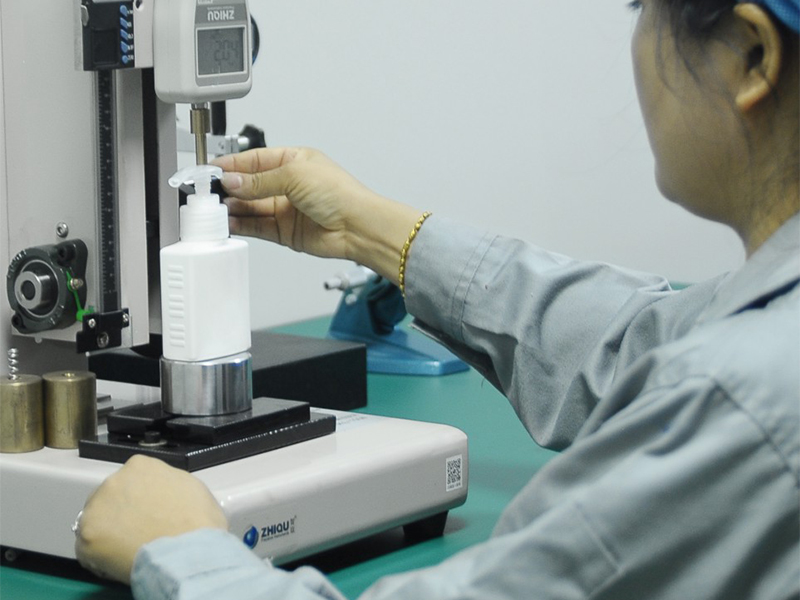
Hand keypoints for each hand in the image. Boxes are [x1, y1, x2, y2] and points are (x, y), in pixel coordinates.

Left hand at [74, 454, 227, 584]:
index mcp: (140, 465)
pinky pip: (88, 548)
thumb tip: (161, 496)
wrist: (188, 550)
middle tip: (138, 531)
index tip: (148, 512)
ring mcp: (96, 507)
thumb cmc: (198, 521)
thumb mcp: (189, 487)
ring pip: (96, 521)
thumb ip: (167, 485)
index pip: (131, 480)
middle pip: (110, 497)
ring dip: (109, 532)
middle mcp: (113, 480)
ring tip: (130, 548)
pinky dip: (100, 556)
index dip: (139, 499)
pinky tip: (120, 560)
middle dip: (121, 512)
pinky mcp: (86, 536)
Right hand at [214, 148, 421, 284]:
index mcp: (293, 160)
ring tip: (214, 208)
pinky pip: (257, 226)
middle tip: (208, 191)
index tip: (211, 169)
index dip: (232, 165)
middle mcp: (289, 184)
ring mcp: (286, 208)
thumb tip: (233, 181)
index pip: (254, 160)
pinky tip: (229, 221)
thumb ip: (260, 181)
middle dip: (229, 187)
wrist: (357, 226)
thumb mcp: (295, 176)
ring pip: (251, 206)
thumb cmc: (340, 194)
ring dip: (233, 207)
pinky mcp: (285, 231)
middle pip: (249, 184)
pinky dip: (241, 224)